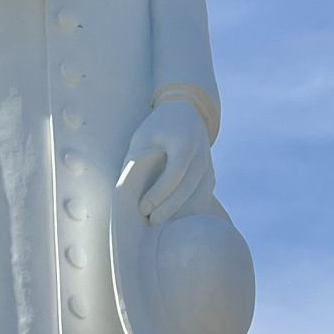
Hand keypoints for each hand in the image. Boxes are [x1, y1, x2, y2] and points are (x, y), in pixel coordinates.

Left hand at [122, 100, 214, 224]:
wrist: (187, 111)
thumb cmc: (158, 126)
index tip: (143, 208)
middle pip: (187, 189)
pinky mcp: (210, 175)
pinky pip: (202, 197)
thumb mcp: (143, 137)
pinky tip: (173, 219)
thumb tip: (124, 192)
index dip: (159, 194)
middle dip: (168, 209)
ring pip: (198, 196)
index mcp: (184, 143)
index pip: (174, 174)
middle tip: (151, 222)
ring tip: (160, 223)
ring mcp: (208, 166)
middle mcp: (201, 155)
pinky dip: (188, 209)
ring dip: (180, 212)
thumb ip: (135, 161)